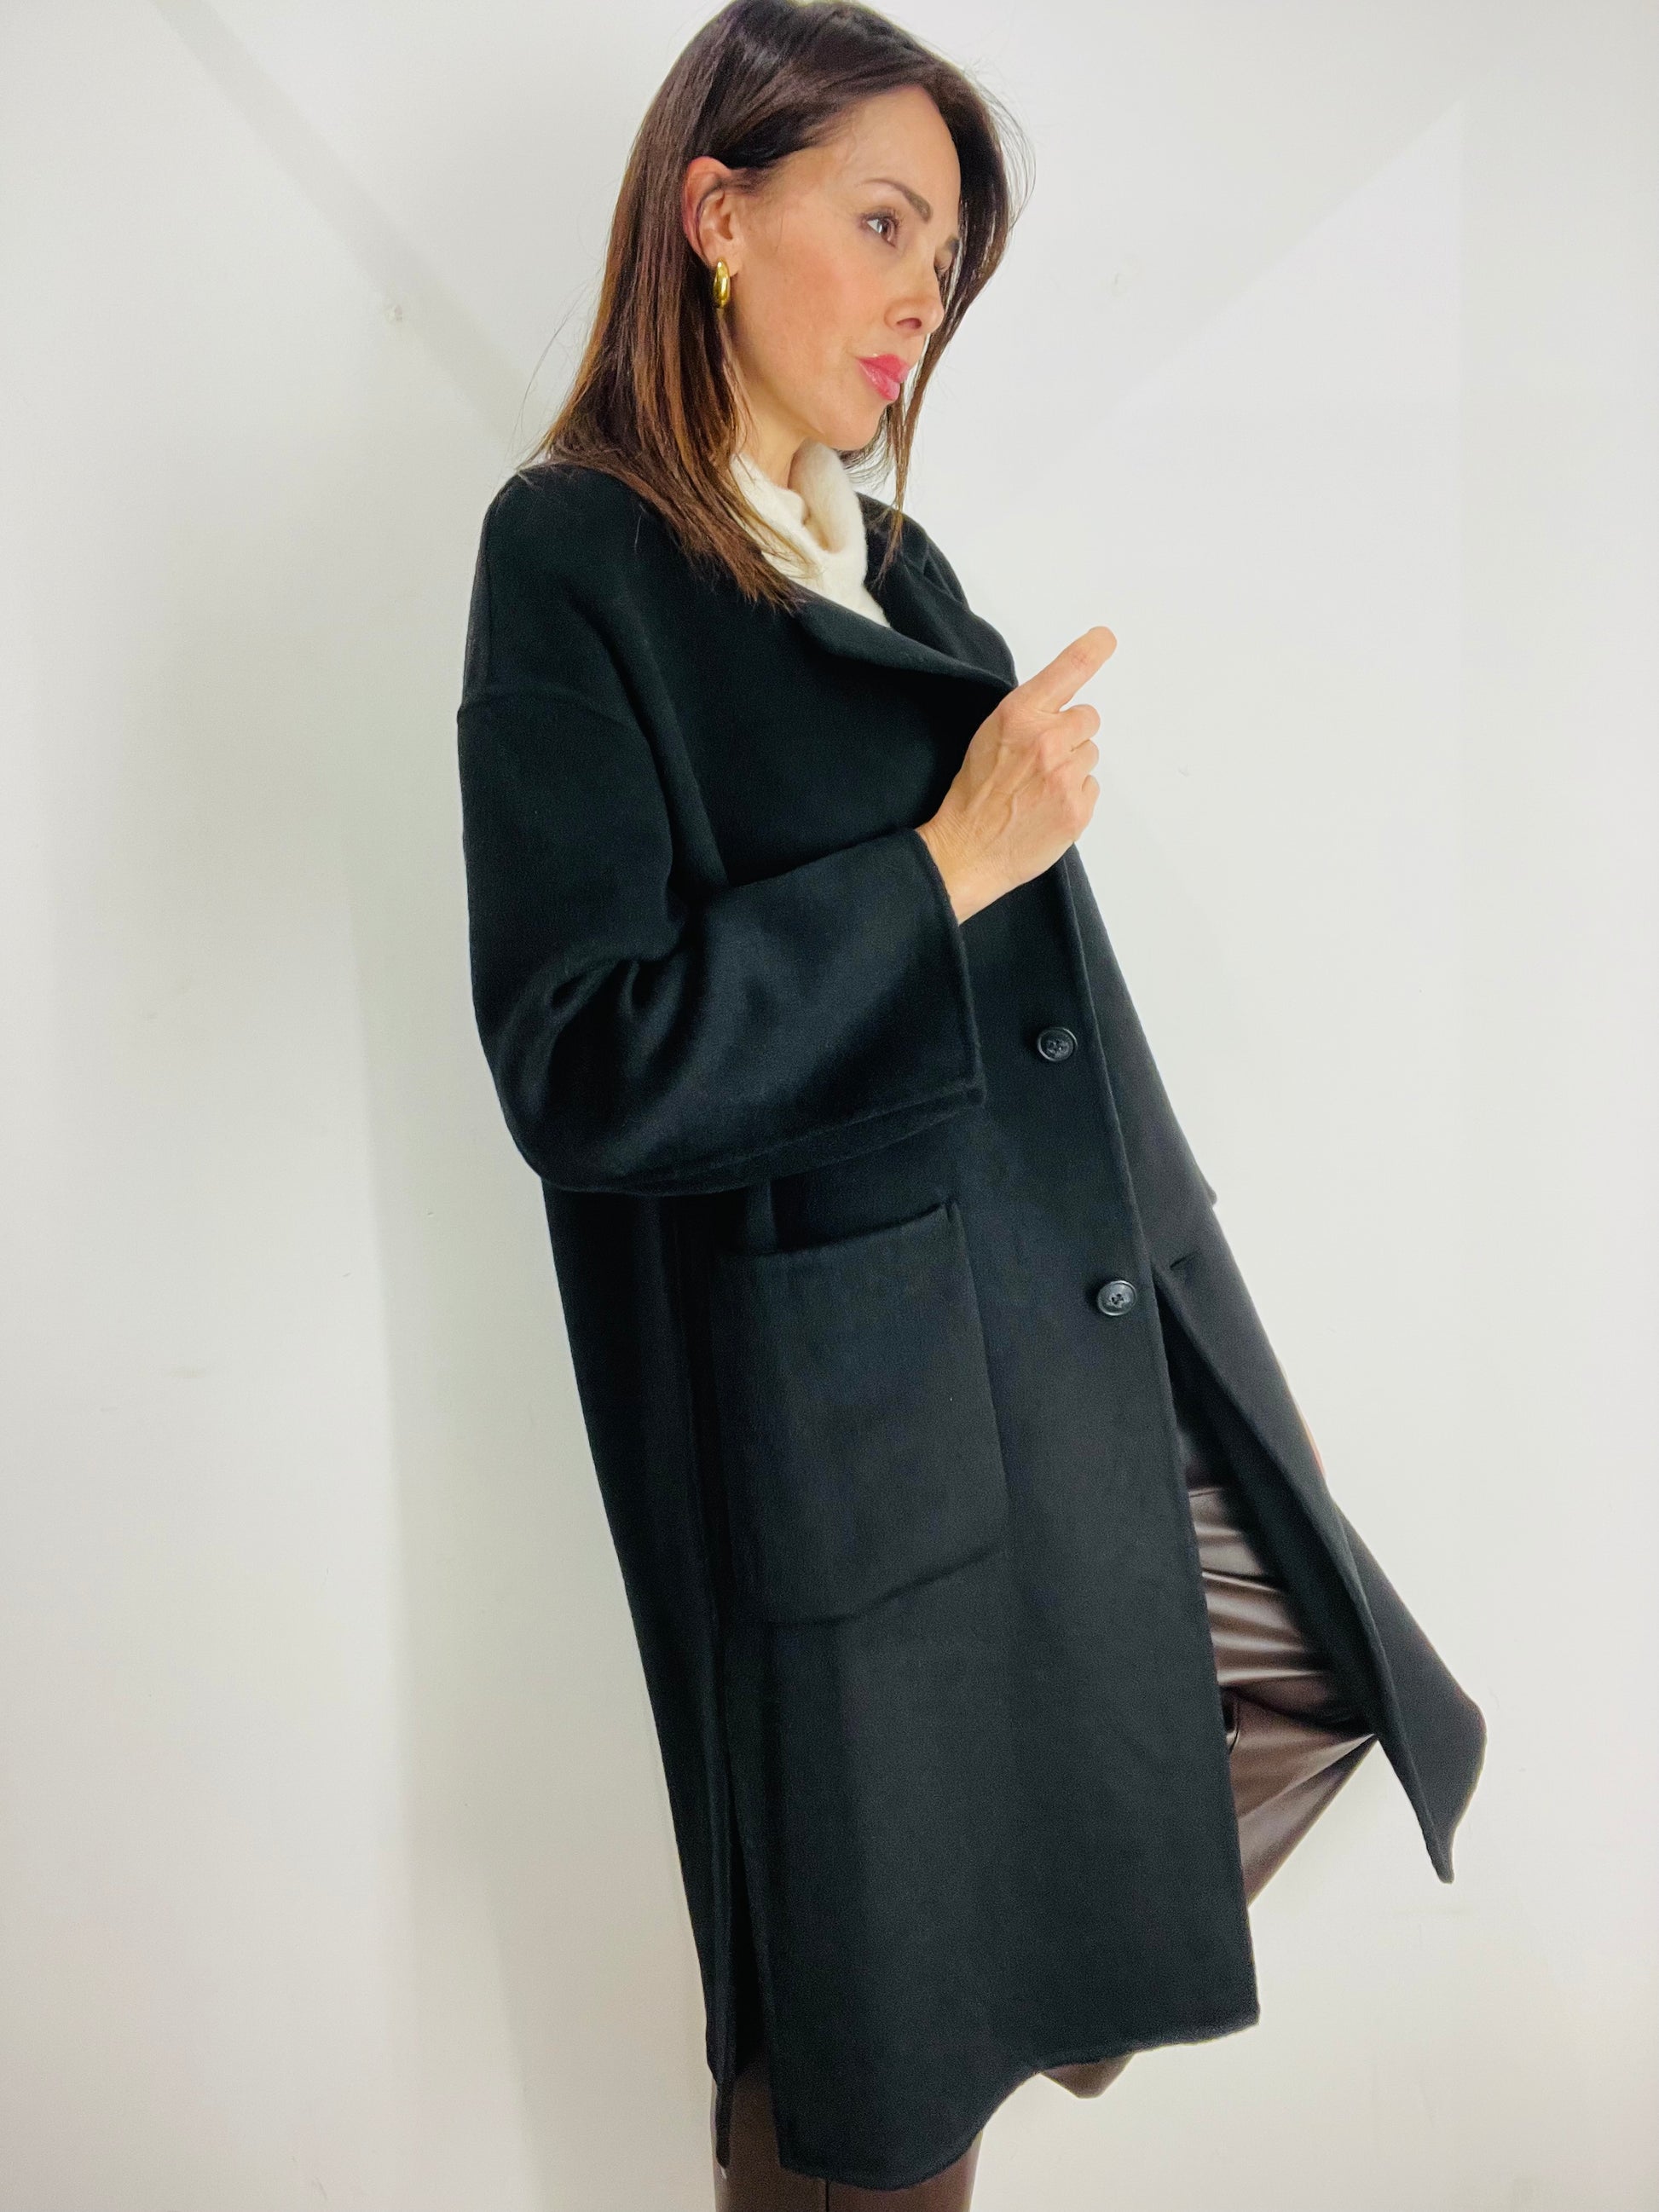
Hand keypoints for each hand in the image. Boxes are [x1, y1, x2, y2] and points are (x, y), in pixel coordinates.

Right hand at [916, 626, 1115, 923]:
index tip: (1106, 638)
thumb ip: (1027, 718)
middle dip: (1071, 734)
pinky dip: (1075, 797)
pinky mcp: (1078, 808)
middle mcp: (1047, 739)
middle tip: (1041, 760)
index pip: (1067, 670)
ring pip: (1091, 755)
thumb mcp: (989, 738)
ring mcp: (1065, 775)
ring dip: (1073, 768)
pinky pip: (1092, 788)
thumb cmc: (973, 795)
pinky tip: (1047, 809)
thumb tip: (1062, 707)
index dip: (1091, 650)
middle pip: (1088, 718)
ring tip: (1040, 789)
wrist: (966, 852)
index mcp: (1019, 715)